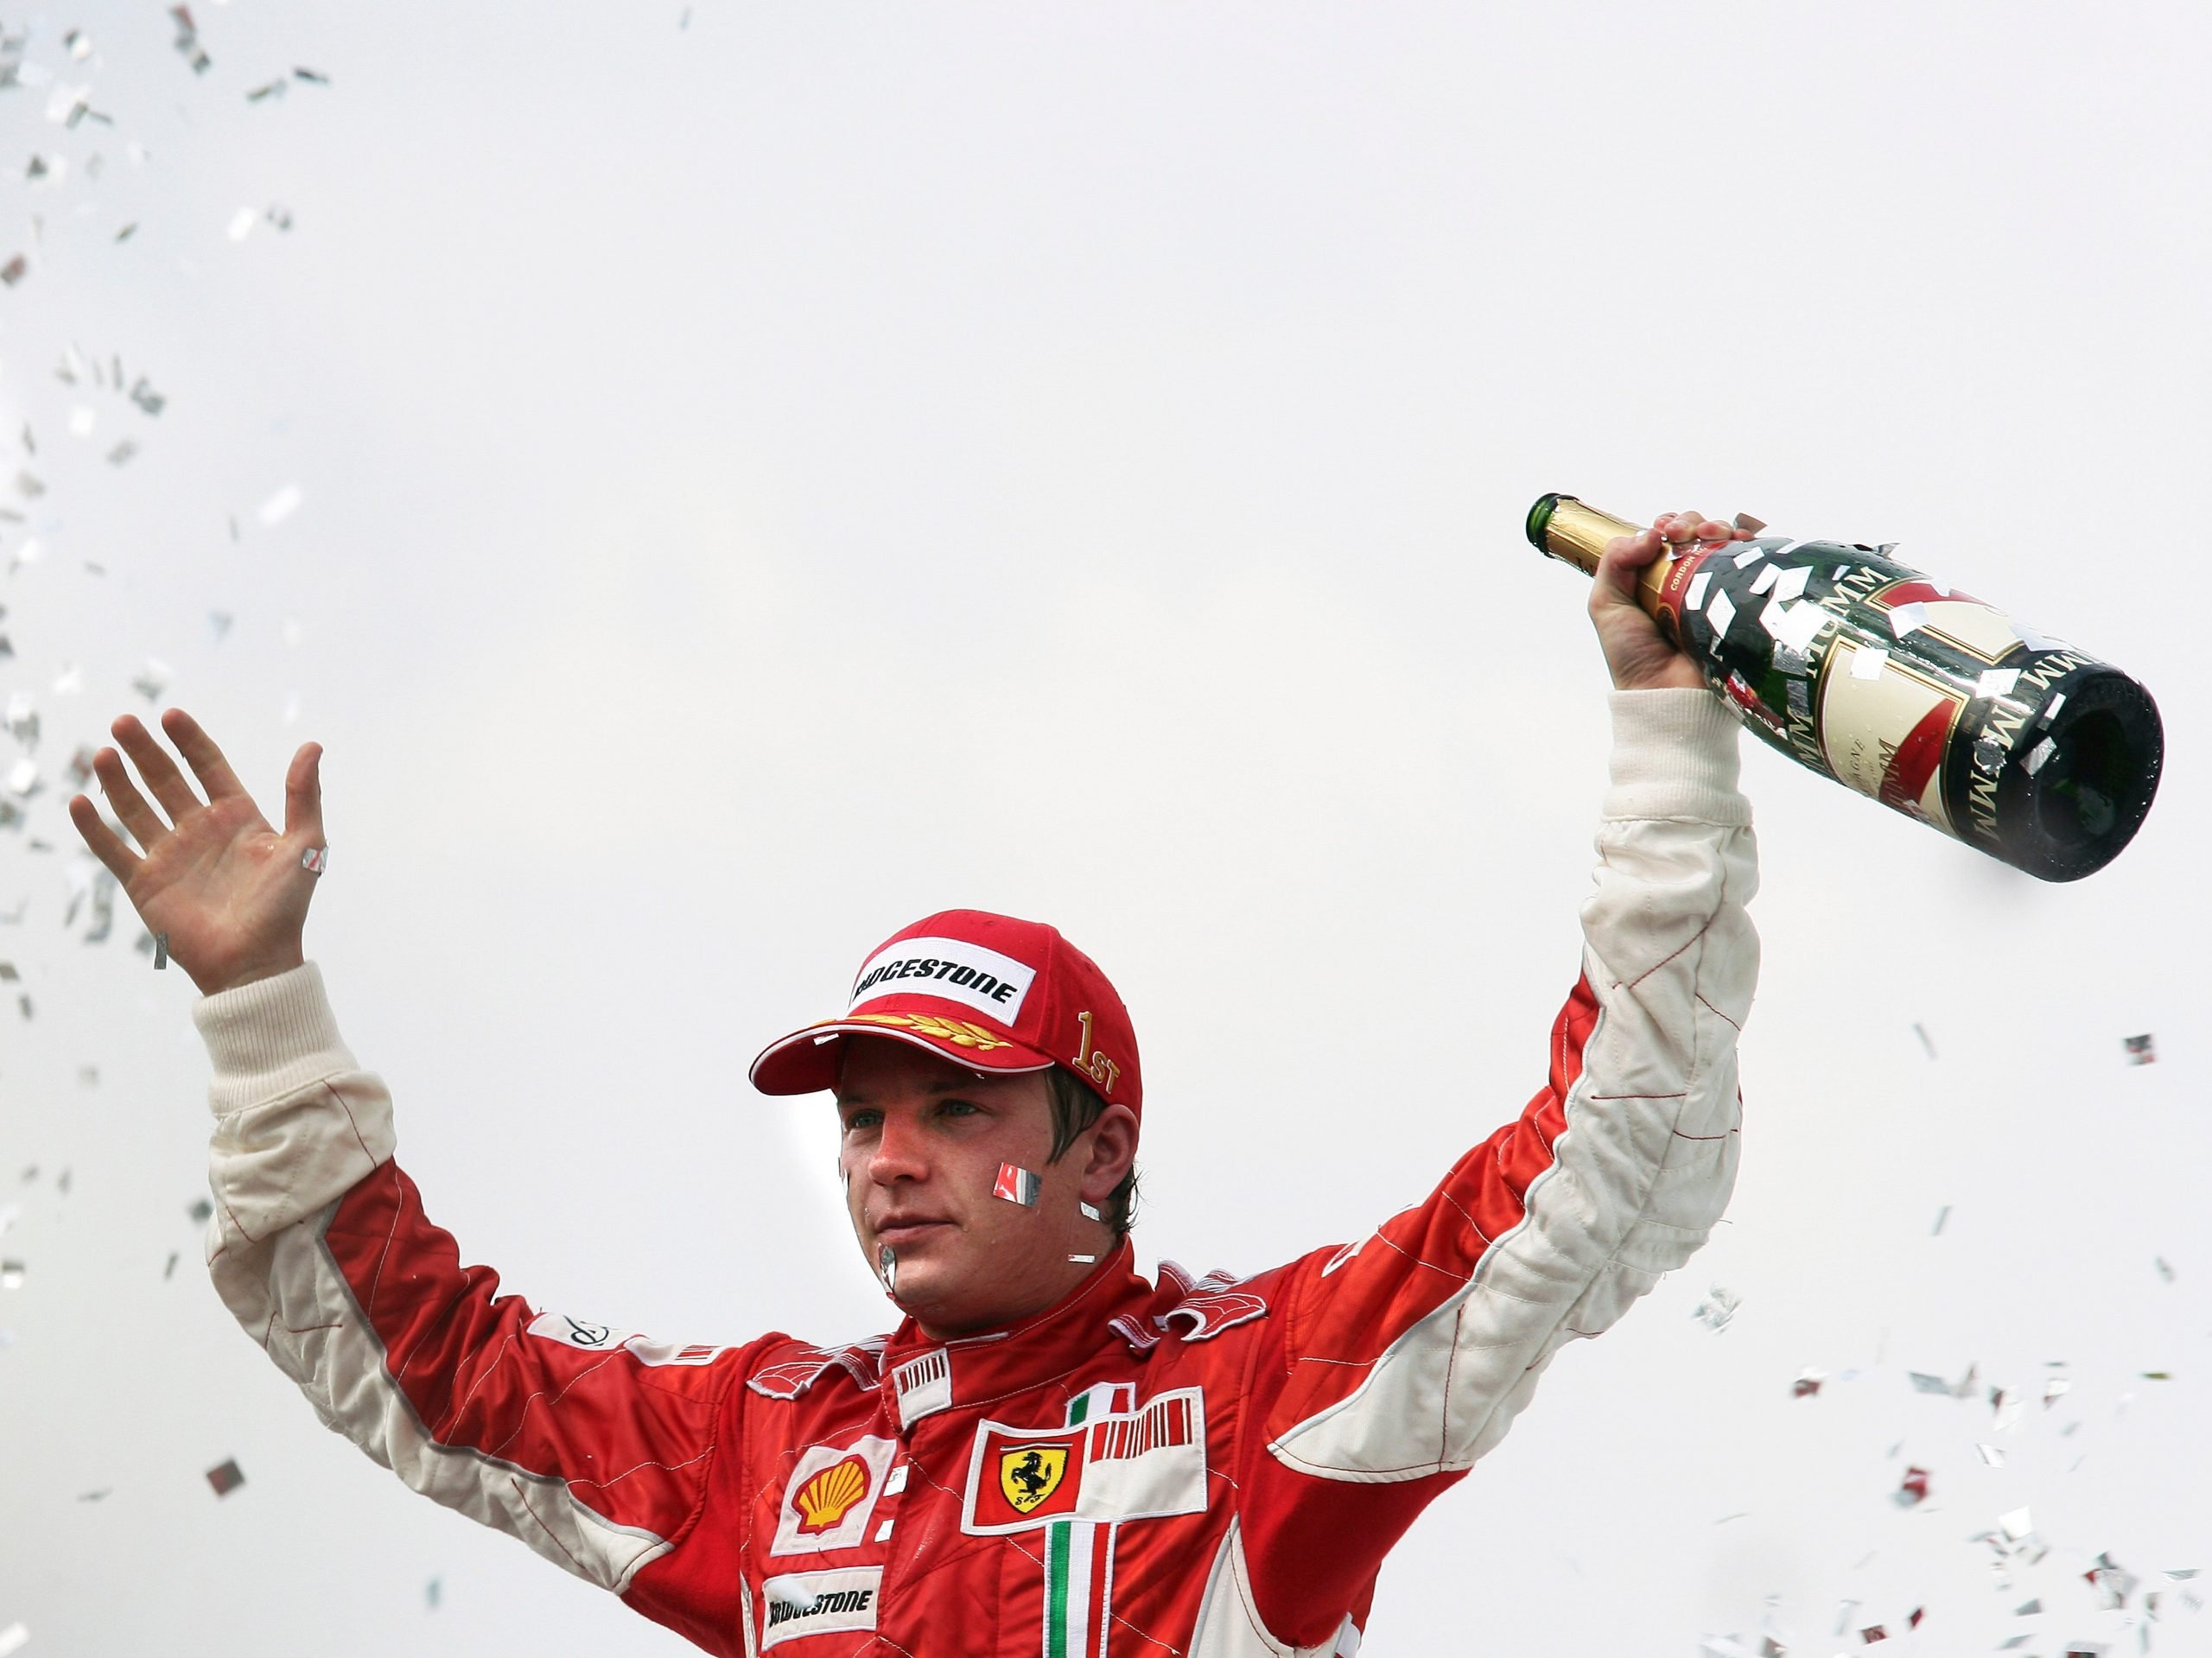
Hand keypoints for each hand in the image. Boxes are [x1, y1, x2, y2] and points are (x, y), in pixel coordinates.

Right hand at [66, 709, 324, 995]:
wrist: (255, 963)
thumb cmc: (285, 907)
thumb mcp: (306, 846)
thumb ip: (304, 796)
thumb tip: (313, 745)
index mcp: (238, 817)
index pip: (208, 766)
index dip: (190, 740)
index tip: (171, 715)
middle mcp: (200, 831)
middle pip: (165, 779)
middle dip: (145, 751)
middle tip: (124, 722)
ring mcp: (170, 855)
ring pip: (135, 808)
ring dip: (117, 780)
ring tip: (102, 753)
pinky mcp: (145, 884)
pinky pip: (113, 850)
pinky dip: (94, 828)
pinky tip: (79, 802)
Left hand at [1590, 508, 1755, 691]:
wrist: (1668, 694)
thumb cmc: (1633, 657)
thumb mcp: (1606, 606)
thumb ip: (1614, 563)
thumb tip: (1650, 534)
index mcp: (1655, 579)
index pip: (1667, 536)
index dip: (1668, 525)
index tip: (1664, 531)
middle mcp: (1687, 582)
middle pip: (1697, 534)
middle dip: (1693, 523)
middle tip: (1684, 535)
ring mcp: (1716, 592)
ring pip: (1725, 544)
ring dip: (1720, 528)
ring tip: (1714, 535)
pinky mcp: (1741, 604)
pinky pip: (1752, 565)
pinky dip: (1750, 544)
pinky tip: (1741, 540)